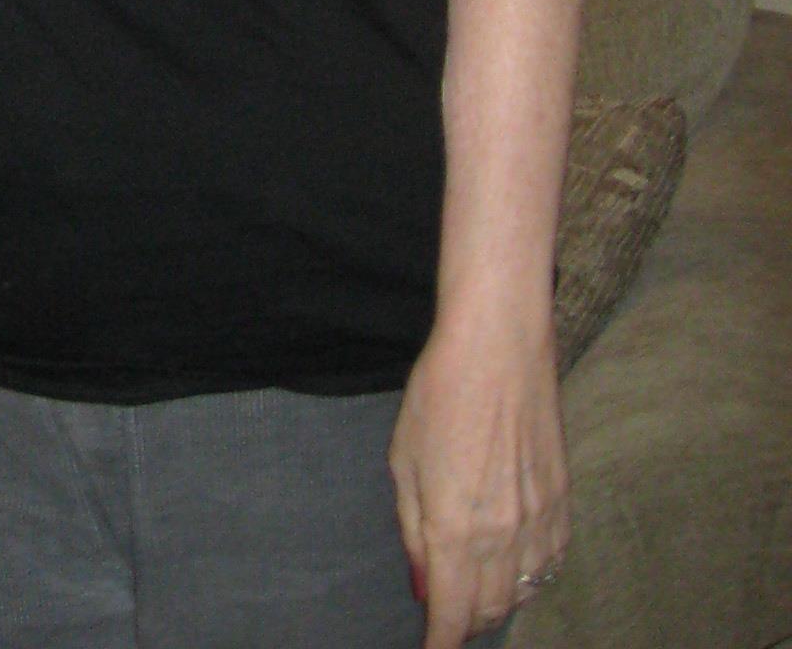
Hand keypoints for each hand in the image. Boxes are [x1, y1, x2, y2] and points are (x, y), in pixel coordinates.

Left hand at [390, 310, 568, 648]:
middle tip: (446, 612)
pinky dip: (529, 577)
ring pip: (522, 593)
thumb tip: (422, 585)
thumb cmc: (440, 393)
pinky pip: (549, 564)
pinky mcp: (563, 504)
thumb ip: (413, 530)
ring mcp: (539, 523)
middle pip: (489, 610)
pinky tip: (513, 564)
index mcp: (455, 530)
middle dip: (465, 620)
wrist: (500, 347)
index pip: (452, 614)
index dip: (440, 642)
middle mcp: (503, 538)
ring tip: (474, 590)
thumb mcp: (404, 460)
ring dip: (497, 601)